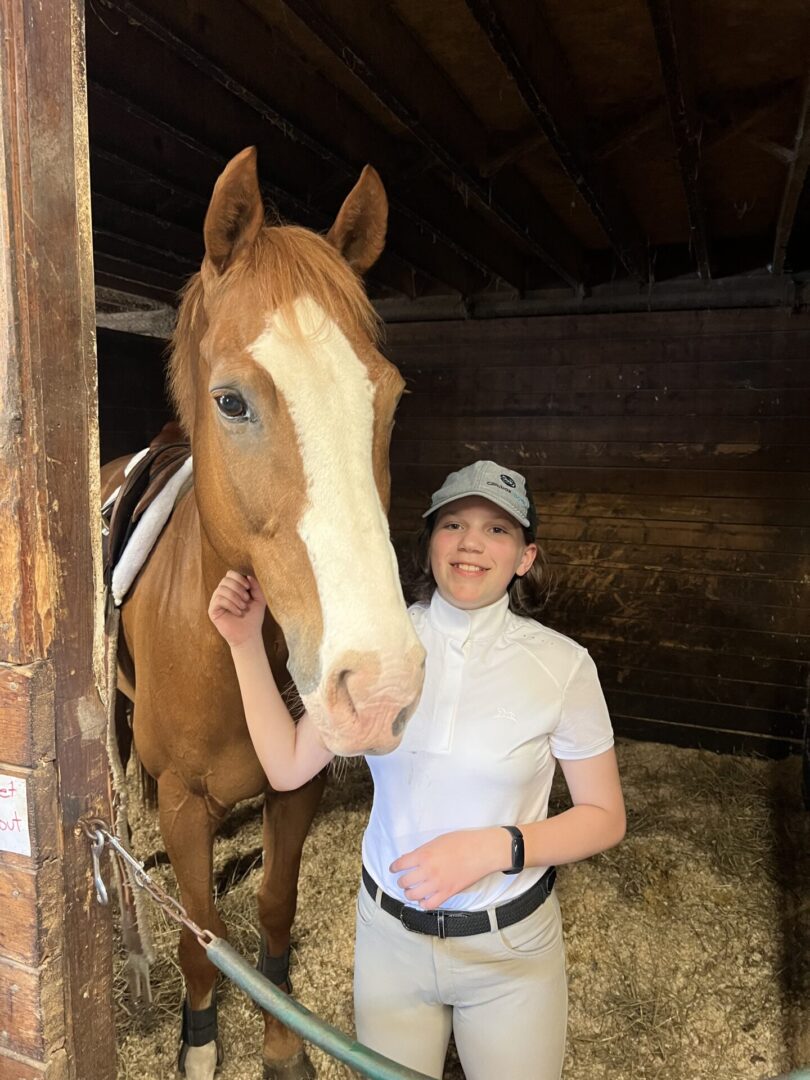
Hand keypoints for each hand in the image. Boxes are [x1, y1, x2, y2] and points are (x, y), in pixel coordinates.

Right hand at [208, 571, 266, 647]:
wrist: (248, 635)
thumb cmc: (253, 617)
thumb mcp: (259, 599)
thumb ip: (256, 587)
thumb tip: (248, 576)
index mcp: (232, 589)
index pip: (230, 574)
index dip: (239, 578)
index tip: (248, 588)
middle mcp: (222, 593)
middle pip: (225, 580)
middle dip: (238, 588)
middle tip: (246, 599)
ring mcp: (216, 602)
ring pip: (221, 589)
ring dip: (235, 597)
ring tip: (243, 607)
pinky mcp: (212, 611)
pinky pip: (218, 600)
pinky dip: (231, 605)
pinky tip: (238, 612)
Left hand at [390, 828, 506, 909]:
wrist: (481, 851)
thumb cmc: (461, 842)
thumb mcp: (438, 841)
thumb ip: (423, 851)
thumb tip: (411, 859)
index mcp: (424, 855)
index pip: (400, 864)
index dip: (394, 867)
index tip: (393, 869)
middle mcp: (427, 871)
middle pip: (405, 882)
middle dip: (402, 882)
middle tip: (404, 880)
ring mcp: (437, 884)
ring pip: (414, 895)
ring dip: (410, 893)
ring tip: (412, 891)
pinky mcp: (447, 893)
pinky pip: (430, 904)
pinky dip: (423, 904)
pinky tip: (424, 900)